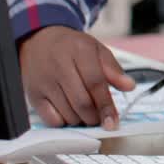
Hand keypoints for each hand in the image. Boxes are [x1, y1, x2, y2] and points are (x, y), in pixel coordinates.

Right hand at [18, 26, 135, 129]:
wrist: (39, 41)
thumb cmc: (71, 47)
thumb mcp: (96, 49)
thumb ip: (113, 69)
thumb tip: (129, 86)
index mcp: (79, 51)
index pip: (95, 83)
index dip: (106, 105)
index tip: (113, 122)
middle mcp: (59, 66)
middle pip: (81, 102)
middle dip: (95, 117)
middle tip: (101, 119)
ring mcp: (44, 82)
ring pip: (67, 113)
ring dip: (82, 121)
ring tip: (88, 114)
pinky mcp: (33, 95)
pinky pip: (51, 119)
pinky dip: (65, 123)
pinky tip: (70, 114)